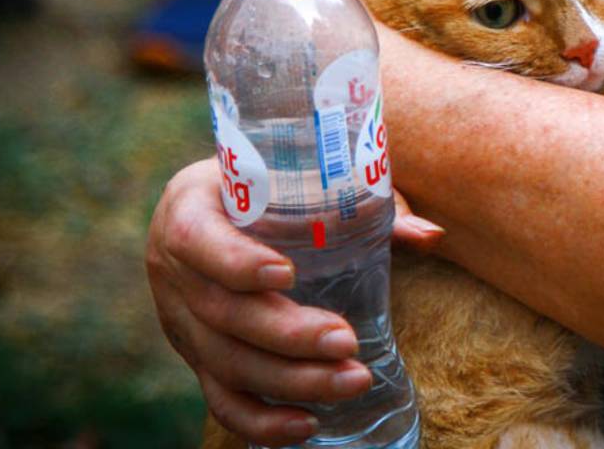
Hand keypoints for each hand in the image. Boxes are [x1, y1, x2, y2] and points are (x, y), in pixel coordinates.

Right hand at [146, 158, 443, 445]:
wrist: (216, 206)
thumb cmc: (271, 186)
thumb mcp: (301, 179)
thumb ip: (364, 204)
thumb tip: (431, 235)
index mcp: (189, 210)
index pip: (198, 240)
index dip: (237, 263)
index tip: (287, 273)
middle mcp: (173, 269)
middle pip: (222, 314)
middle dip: (287, 335)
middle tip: (347, 342)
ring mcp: (180, 320)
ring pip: (226, 362)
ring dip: (290, 380)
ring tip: (352, 381)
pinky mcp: (196, 357)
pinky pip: (220, 398)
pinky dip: (261, 420)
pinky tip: (307, 425)